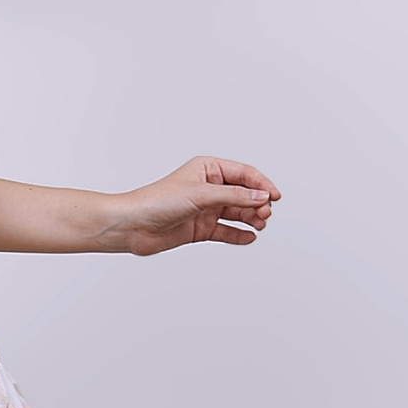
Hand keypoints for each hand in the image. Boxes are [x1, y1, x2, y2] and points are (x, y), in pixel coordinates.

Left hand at [106, 157, 278, 254]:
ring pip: (237, 212)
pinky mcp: (200, 228)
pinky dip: (239, 234)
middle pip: (243, 194)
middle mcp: (208, 188)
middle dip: (257, 203)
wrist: (132, 226)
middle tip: (264, 214)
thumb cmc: (157, 201)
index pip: (243, 174)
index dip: (261, 184)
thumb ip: (233, 196)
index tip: (274, 197)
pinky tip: (249, 238)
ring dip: (251, 218)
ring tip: (259, 225)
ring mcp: (205, 209)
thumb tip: (260, 197)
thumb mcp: (200, 194)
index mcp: (207, 169)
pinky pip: (226, 231)